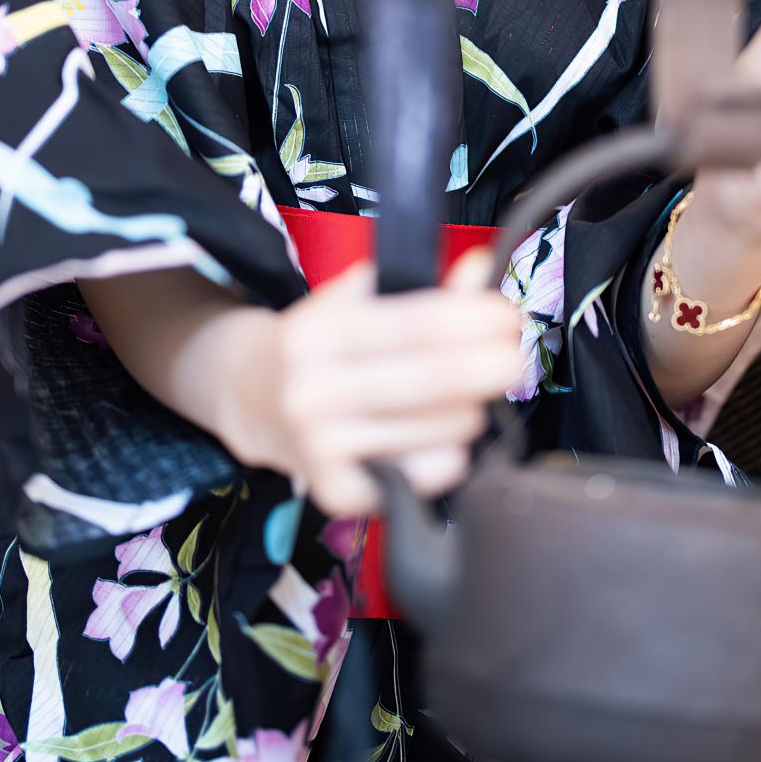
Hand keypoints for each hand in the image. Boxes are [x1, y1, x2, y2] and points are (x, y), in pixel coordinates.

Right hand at [220, 245, 522, 516]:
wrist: (247, 394)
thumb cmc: (318, 342)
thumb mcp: (357, 299)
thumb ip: (421, 286)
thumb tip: (478, 267)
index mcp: (319, 333)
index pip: (418, 325)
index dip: (476, 319)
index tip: (507, 316)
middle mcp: (314, 392)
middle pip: (435, 382)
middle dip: (492, 367)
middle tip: (512, 358)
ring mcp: (322, 448)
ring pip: (442, 433)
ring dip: (471, 412)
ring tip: (457, 398)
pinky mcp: (336, 493)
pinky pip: (423, 479)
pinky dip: (445, 457)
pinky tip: (432, 439)